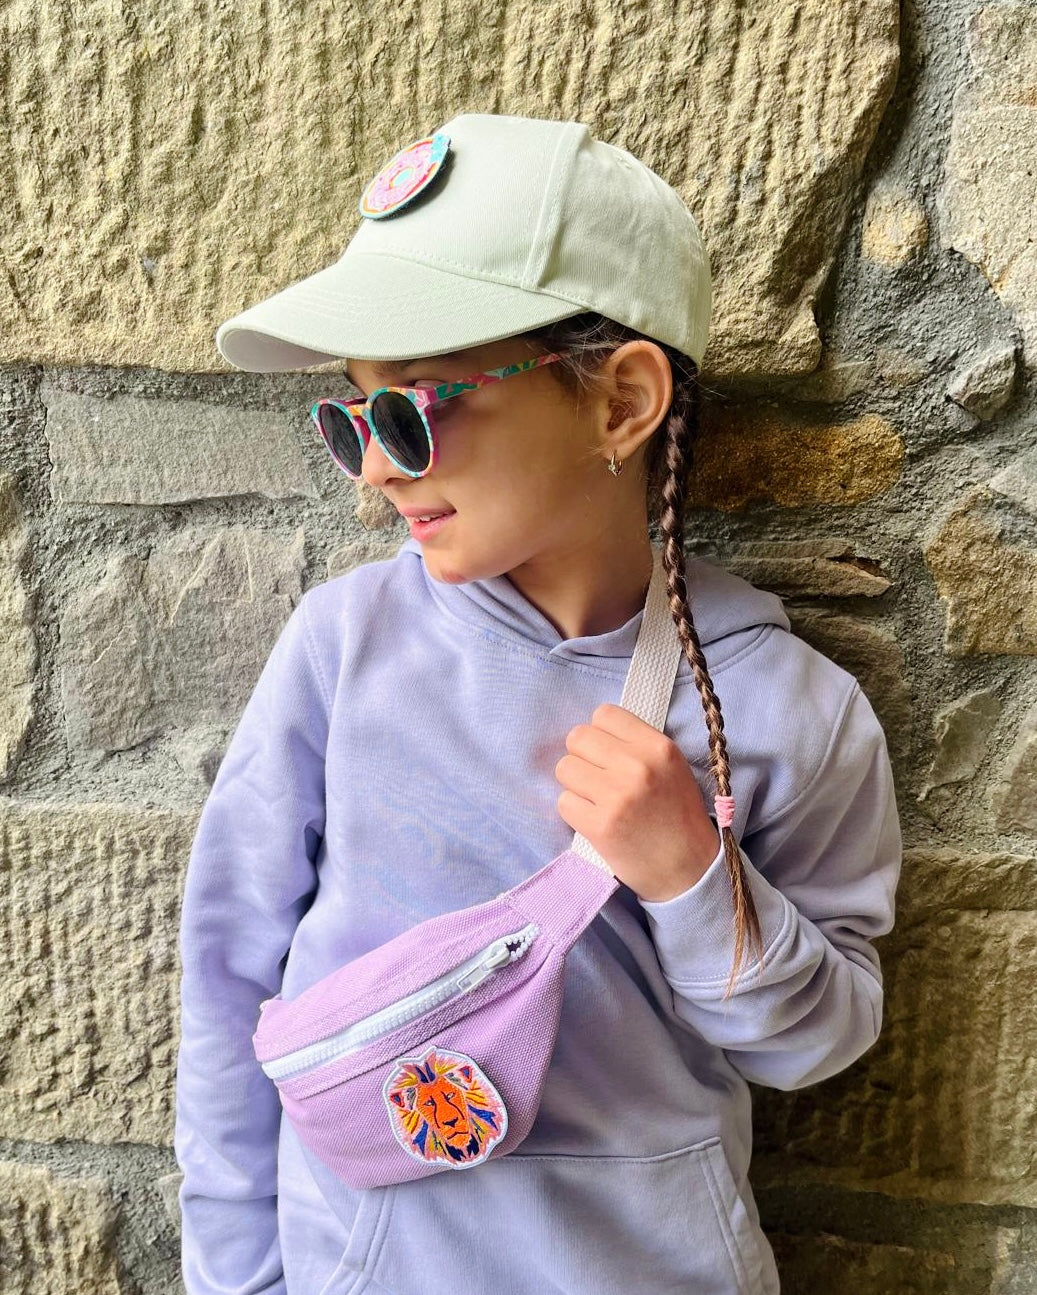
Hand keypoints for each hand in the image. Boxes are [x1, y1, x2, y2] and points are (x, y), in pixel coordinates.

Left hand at [554, 703, 721, 901]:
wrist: (688, 870)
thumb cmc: (679, 816)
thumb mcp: (672, 767)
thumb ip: (637, 745)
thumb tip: (595, 733)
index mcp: (658, 747)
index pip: (604, 714)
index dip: (600, 733)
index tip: (607, 752)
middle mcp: (637, 767)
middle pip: (578, 737)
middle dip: (583, 756)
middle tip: (597, 777)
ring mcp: (616, 797)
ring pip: (565, 768)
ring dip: (575, 783)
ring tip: (596, 798)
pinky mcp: (599, 826)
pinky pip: (563, 802)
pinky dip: (574, 810)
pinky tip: (594, 819)